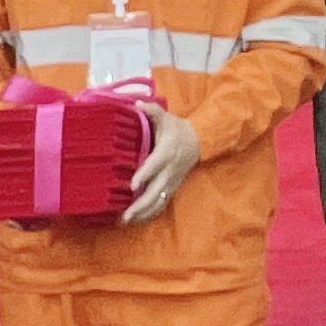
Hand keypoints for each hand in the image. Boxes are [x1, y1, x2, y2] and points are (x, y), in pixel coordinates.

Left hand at [120, 108, 204, 225]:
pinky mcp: (173, 187)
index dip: (144, 176)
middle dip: (140, 204)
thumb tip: (137, 104)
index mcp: (166, 153)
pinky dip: (150, 213)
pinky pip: (162, 203)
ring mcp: (172, 181)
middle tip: (126, 214)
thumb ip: (152, 111)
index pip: (154, 166)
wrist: (200, 140)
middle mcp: (169, 170)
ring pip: (159, 201)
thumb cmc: (178, 129)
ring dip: (144, 212)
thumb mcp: (166, 117)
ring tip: (127, 221)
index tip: (132, 186)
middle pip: (155, 191)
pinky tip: (138, 219)